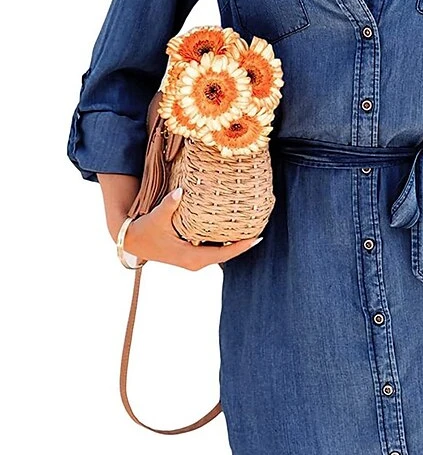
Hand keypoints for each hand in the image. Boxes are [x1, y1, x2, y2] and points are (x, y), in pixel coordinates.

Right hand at [121, 187, 262, 270]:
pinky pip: (213, 250)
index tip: (256, 238)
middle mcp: (195, 262)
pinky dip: (223, 242)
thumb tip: (181, 192)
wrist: (130, 241)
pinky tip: (232, 230)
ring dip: (234, 244)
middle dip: (242, 244)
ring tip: (250, 229)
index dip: (241, 247)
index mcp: (191, 258)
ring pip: (220, 253)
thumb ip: (170, 205)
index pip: (223, 254)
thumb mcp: (157, 217)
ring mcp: (193, 260)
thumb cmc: (144, 230)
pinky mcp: (190, 255)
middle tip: (259, 229)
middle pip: (226, 255)